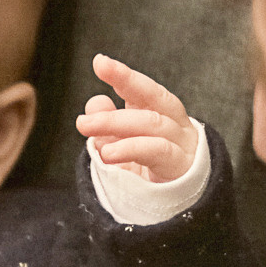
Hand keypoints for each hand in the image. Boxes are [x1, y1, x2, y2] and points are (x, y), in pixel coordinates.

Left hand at [75, 54, 198, 182]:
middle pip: (150, 102)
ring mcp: (182, 141)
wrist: (176, 204)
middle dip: (113, 108)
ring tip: (88, 130)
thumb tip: (95, 102)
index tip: (100, 62)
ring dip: (116, 125)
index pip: (143, 89)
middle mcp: (175, 122)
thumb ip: (108, 124)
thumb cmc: (147, 168)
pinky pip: (158, 150)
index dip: (123, 75)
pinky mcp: (182, 164)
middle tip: (83, 120)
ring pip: (151, 124)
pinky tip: (109, 153)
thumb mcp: (121, 144)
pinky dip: (131, 147)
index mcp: (160, 112)